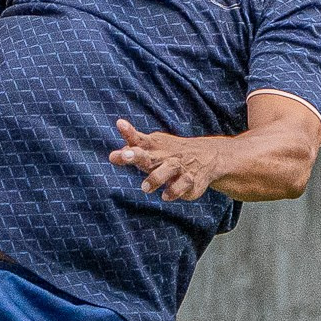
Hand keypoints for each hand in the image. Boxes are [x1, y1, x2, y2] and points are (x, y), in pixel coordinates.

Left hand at [109, 119, 227, 201]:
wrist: (208, 156)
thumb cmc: (170, 153)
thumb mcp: (152, 149)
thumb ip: (132, 151)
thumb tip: (113, 156)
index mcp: (153, 148)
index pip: (138, 139)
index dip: (129, 132)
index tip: (120, 124)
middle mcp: (165, 157)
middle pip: (148, 156)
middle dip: (135, 155)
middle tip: (125, 155)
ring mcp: (179, 168)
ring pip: (167, 171)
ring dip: (155, 178)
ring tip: (144, 188)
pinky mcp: (191, 181)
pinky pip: (183, 186)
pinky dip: (174, 191)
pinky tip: (165, 197)